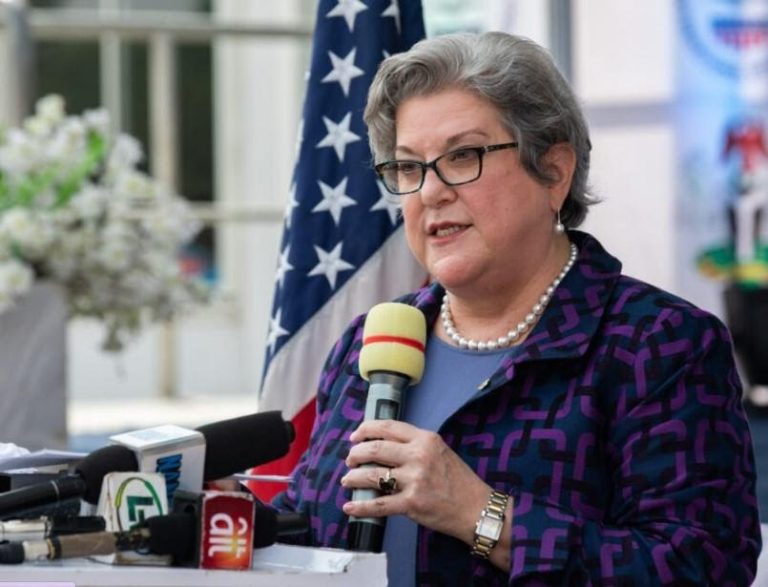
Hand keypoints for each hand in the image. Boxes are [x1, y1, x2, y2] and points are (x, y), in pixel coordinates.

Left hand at [340, 419, 490, 543]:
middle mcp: (418, 455)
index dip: (365, 430)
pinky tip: (350, 507)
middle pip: (375, 448)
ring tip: (347, 480)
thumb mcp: (440, 451)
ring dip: (353, 478)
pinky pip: (378, 504)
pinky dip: (360, 507)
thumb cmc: (459, 480)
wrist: (476, 508)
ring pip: (372, 475)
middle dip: (355, 454)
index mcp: (425, 439)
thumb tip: (384, 445)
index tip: (355, 437)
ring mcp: (414, 479)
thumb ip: (415, 445)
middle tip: (350, 460)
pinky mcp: (411, 503)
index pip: (387, 427)